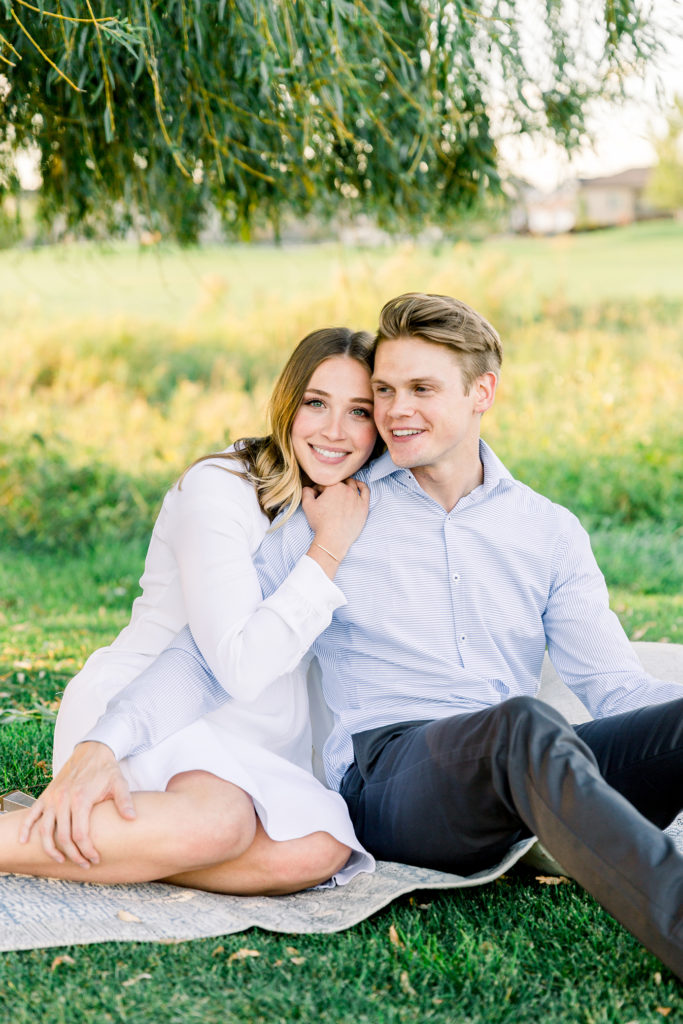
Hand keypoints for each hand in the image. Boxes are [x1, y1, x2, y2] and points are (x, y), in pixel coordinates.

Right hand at [19, 741, 135, 866]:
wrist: (92, 751)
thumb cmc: (106, 770)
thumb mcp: (119, 783)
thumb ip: (124, 801)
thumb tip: (131, 818)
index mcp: (81, 799)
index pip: (80, 834)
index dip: (87, 850)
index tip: (95, 859)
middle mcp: (63, 799)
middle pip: (63, 836)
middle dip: (73, 854)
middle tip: (84, 864)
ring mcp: (52, 798)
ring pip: (44, 830)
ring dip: (50, 849)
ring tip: (61, 859)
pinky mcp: (46, 795)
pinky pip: (31, 815)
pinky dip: (26, 829)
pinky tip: (25, 842)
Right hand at [302, 478, 369, 576]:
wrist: (333, 539)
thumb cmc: (320, 522)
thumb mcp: (307, 505)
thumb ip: (306, 492)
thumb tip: (310, 488)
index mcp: (333, 486)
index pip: (324, 484)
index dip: (318, 491)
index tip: (317, 498)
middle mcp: (347, 489)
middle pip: (338, 483)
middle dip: (332, 487)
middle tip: (327, 498)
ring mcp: (357, 497)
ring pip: (352, 484)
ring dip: (345, 485)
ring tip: (340, 492)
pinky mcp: (364, 506)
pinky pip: (365, 491)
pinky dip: (361, 486)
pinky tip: (357, 486)